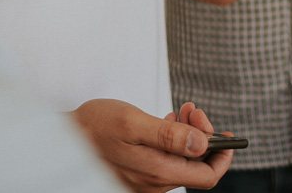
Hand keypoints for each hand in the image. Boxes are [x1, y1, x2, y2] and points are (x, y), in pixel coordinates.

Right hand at [70, 99, 233, 192]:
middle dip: (202, 135)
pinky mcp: (140, 172)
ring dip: (188, 134)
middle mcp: (154, 182)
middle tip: (193, 109)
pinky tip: (169, 120)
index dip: (222, 154)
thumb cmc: (95, 126)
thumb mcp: (132, 122)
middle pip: (196, 165)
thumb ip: (168, 135)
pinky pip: (168, 158)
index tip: (226, 132)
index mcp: (157, 172)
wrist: (65, 136)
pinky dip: (174, 139)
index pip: (207, 175)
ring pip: (183, 160)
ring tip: (182, 109)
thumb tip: (202, 143)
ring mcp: (146, 179)